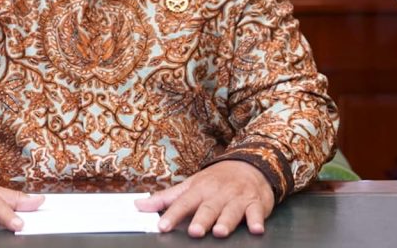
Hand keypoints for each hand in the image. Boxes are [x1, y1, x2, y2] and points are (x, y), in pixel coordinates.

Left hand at [134, 160, 274, 237]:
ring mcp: (237, 198)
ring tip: (219, 232)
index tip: (162, 227)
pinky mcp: (256, 204)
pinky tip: (256, 229)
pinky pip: (257, 213)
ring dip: (226, 221)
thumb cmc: (215, 180)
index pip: (183, 203)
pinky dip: (257, 220)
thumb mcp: (190, 185)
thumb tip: (139, 206)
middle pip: (208, 208)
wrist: (250, 165)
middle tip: (194, 231)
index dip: (172, 215)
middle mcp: (218, 193)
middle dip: (201, 219)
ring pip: (231, 211)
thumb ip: (166, 198)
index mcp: (199, 189)